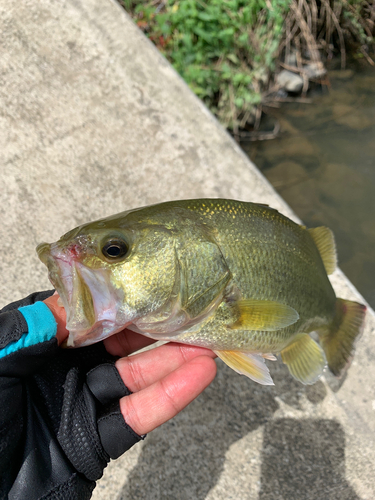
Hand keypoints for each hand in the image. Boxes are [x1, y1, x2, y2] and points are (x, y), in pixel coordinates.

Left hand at [44, 294, 216, 435]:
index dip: (117, 300)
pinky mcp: (97, 442)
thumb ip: (33, 326)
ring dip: (172, 360)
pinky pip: (138, 416)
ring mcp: (83, 406)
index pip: (86, 316)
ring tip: (205, 341)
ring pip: (135, 377)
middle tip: (189, 311)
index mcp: (38, 348)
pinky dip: (169, 397)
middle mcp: (64, 372)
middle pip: (118, 344)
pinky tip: (197, 375)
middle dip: (153, 328)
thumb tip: (80, 296)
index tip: (148, 285)